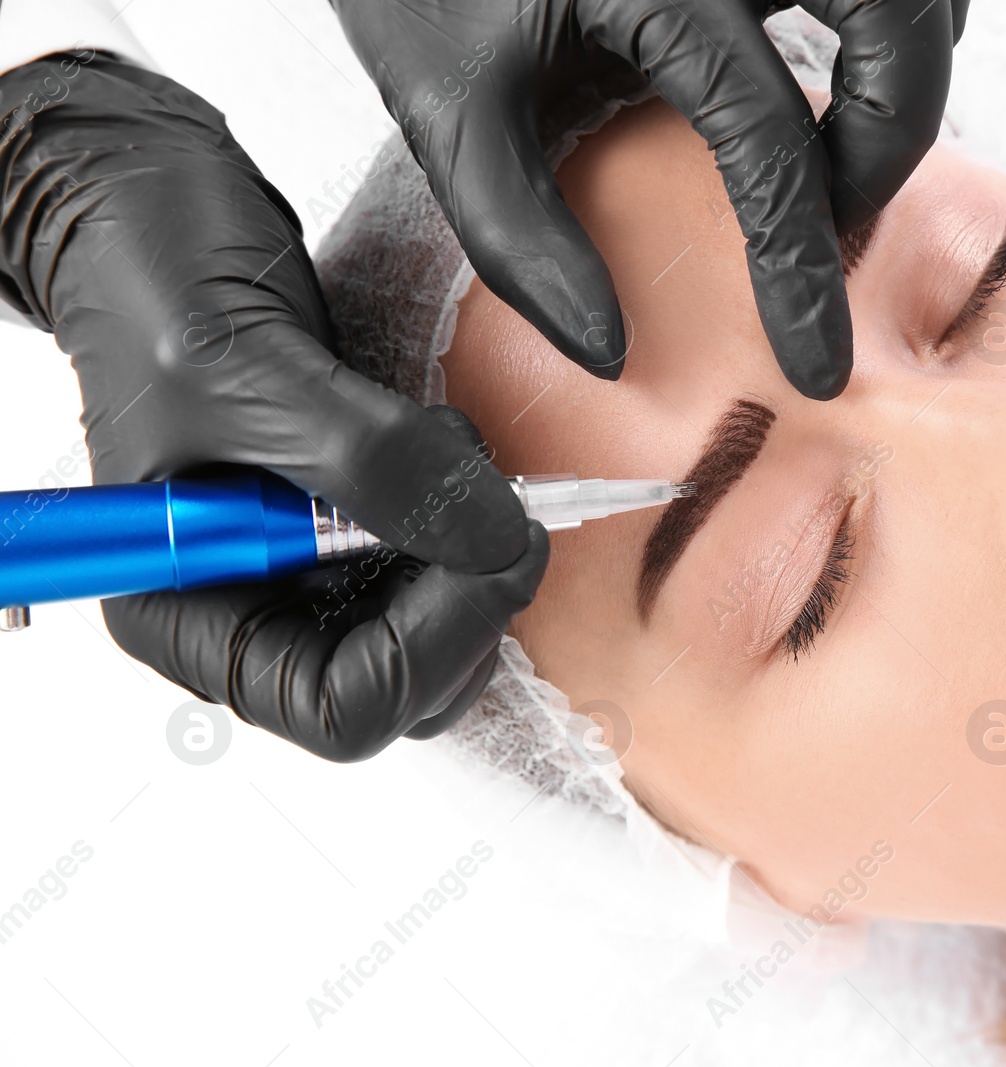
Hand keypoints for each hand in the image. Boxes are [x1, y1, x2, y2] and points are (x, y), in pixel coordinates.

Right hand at [0, 53, 547, 759]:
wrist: (146, 206)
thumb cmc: (153, 284)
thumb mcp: (249, 372)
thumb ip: (373, 465)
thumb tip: (494, 538)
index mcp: (189, 611)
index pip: (343, 709)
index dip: (436, 647)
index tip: (494, 550)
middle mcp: (254, 605)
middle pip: (410, 685)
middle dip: (473, 601)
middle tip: (504, 503)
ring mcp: (310, 566)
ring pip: (442, 626)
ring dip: (482, 555)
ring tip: (460, 451)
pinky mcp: (357, 518)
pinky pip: (448, 558)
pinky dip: (480, 513)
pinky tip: (457, 441)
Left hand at [331, 0, 969, 399]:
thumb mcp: (446, 110)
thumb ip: (520, 236)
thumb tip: (609, 348)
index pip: (771, 143)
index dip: (804, 267)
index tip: (815, 360)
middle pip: (895, 20)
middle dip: (893, 137)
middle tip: (841, 212)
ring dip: (907, 64)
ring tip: (850, 142)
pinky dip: (892, 14)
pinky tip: (841, 60)